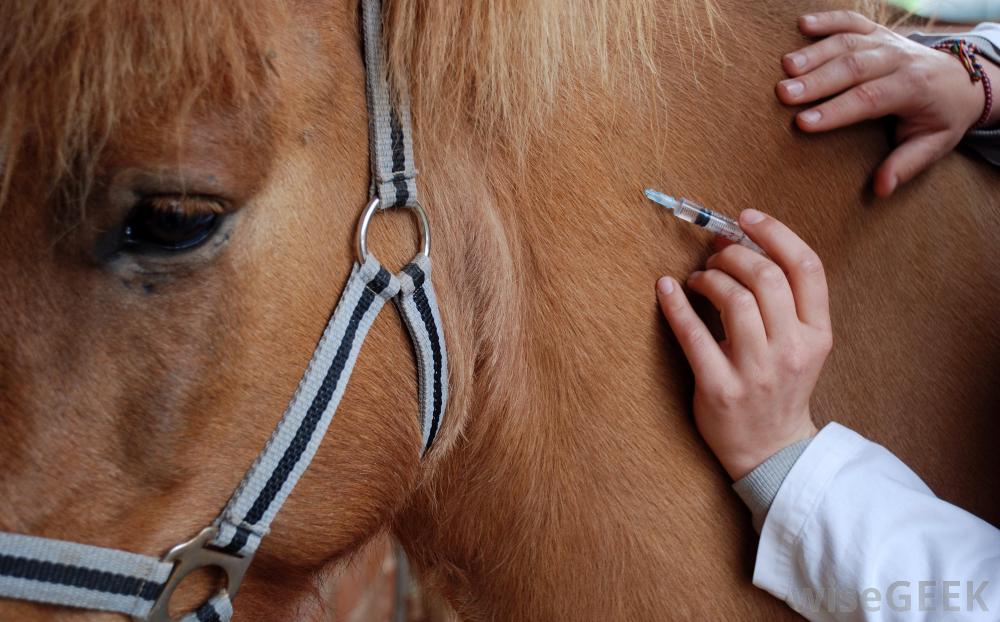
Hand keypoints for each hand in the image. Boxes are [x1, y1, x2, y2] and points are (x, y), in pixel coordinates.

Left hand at [655, 210, 831, 479]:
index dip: (776, 233)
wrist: (772, 450)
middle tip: (715, 254)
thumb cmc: (781, 386)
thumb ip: (786, 300)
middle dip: (734, 253)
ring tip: (698, 279)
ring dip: (709, 277)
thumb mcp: (803, 344)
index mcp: (817, 334)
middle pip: (766, 277)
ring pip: (735, 300)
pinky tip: (665, 289)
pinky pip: (694, 335)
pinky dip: (675, 305)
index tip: (746, 218)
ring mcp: (757, 372)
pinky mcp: (720, 388)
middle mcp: (792, 350)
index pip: (807, 267)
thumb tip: (745, 241)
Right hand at [776, 11, 999, 196]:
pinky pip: (851, 20)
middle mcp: (898, 58)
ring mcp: (886, 41)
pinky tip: (801, 24)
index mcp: (913, 87)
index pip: (869, 98)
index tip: (803, 123)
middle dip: (816, 81)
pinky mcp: (876, 31)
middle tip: (783, 94)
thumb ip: (906, 165)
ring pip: (847, 42)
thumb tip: (881, 188)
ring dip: (814, 53)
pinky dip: (826, 19)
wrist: (963, 79)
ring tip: (785, 68)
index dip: (835, 111)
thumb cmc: (941, 117)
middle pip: (853, 66)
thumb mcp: (934, 144)